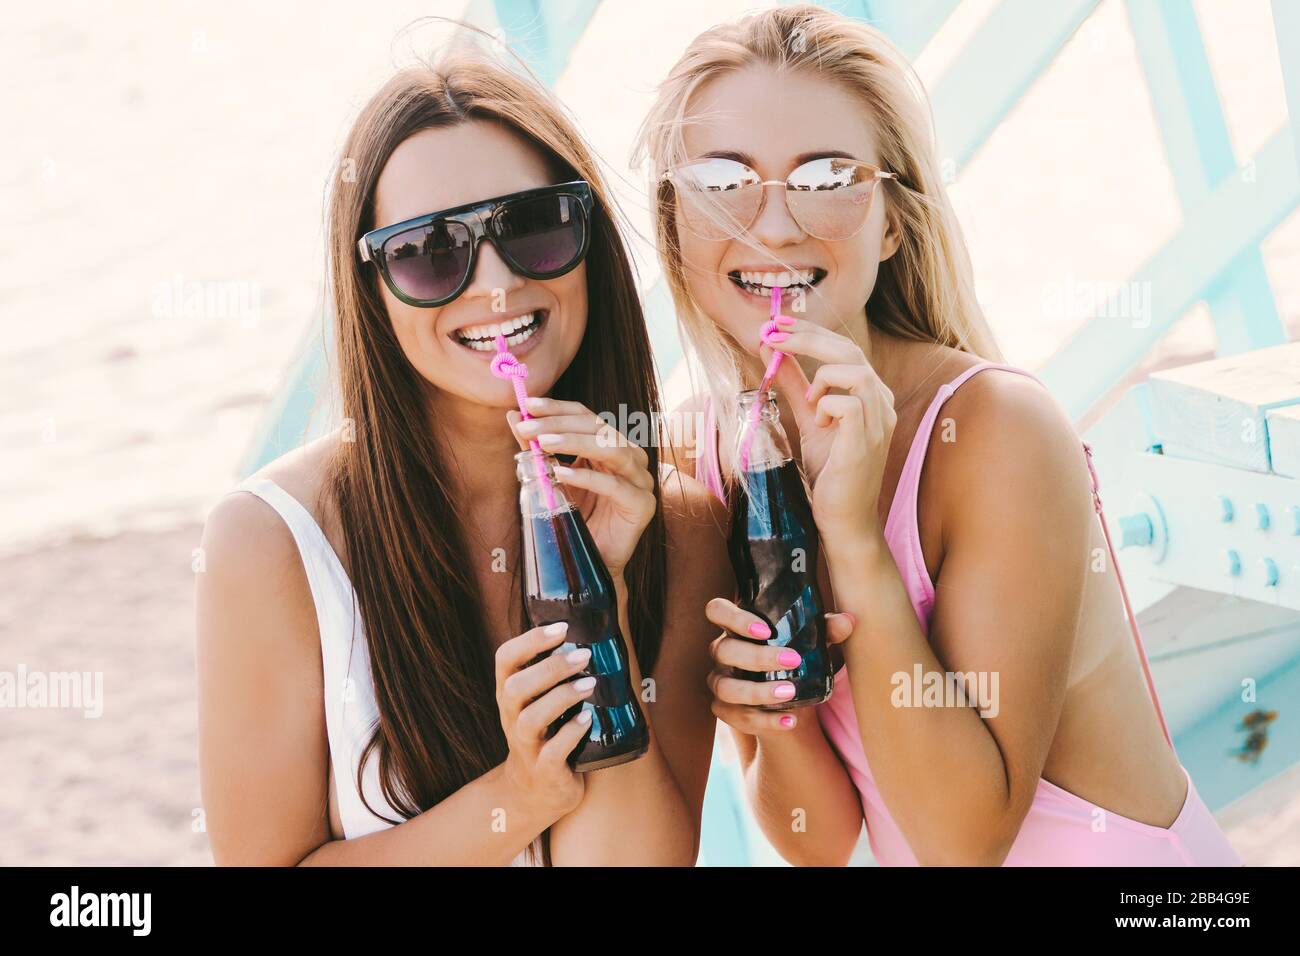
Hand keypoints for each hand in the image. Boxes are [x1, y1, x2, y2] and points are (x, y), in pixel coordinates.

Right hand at [495, 621, 593, 820]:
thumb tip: (589, 633)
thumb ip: (551, 673)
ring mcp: (525, 745)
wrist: (533, 792)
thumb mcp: (538, 701)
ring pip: (531, 718)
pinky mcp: (543, 769)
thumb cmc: (545, 733)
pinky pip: (552, 751)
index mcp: (510, 693)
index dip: (530, 640)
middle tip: (583, 655)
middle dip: (550, 668)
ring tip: (590, 684)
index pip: (505, 658)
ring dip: (562, 697)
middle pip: (516, 687)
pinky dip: (571, 733)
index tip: (561, 628)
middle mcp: (511, 716)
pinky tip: (588, 719)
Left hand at [509, 398, 655, 575]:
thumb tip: (515, 416)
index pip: (586, 415)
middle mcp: (630, 457)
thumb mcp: (553, 475)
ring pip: (611, 450)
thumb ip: (539, 447)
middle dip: (560, 425)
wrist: (589, 559)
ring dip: (574, 443)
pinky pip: (615, 486)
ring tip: (543, 445)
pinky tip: (562, 474)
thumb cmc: (575, 516)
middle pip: (598, 428)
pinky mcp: (642, 505)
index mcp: (612, 445)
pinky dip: (588, 478)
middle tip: (528, 428)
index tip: (528, 404)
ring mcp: (640, 480)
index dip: (558, 408)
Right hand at [704, 597, 855, 735]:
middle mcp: (722, 652)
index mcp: (736, 627)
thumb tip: (847, 621)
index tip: (765, 630)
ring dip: (757, 691)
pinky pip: (736, 717)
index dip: (734, 618)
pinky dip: (764, 721)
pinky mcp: (725, 709)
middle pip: (723, 650)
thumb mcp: (810, 642)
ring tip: (790, 694)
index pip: (717, 610)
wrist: (791, 698)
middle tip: (792, 661)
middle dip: (757, 657)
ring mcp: (720, 681)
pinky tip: (790, 721)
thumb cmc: (794, 657)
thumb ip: (826, 630)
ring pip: (726, 687)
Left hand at [759, 318, 895, 531]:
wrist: (843, 518)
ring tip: (810, 403)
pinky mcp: (867, 441)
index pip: (844, 349)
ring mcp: (880, 422)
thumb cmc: (831, 472)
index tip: (776, 325)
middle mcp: (882, 403)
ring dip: (821, 378)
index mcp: (871, 394)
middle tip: (772, 335)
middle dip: (807, 338)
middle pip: (849, 351)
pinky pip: (849, 404)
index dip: (810, 332)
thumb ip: (795, 385)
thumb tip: (770, 350)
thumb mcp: (810, 419)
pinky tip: (822, 426)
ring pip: (855, 371)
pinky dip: (826, 406)